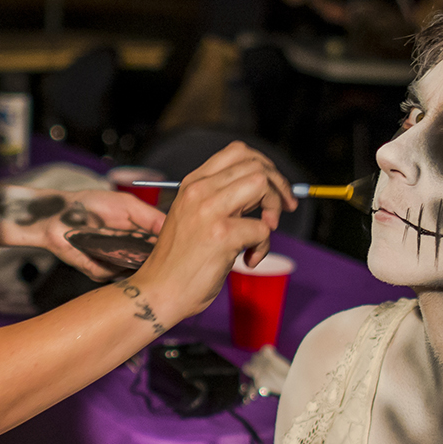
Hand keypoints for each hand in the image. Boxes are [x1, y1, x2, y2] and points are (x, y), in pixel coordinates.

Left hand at [0, 187, 165, 281]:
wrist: (57, 214)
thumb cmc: (89, 205)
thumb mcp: (127, 205)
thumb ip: (152, 217)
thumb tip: (175, 228)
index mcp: (139, 238)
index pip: (163, 249)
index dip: (176, 250)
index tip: (189, 249)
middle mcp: (129, 255)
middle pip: (153, 267)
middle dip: (163, 265)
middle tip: (175, 262)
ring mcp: (115, 266)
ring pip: (135, 275)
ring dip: (140, 267)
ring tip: (143, 256)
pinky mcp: (98, 272)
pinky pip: (112, 274)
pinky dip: (113, 264)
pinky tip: (109, 251)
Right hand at [127, 142, 294, 321]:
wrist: (159, 291)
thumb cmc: (179, 261)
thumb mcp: (193, 217)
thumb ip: (223, 199)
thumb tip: (266, 190)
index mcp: (193, 184)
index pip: (237, 152)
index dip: (264, 166)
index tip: (274, 186)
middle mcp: (199, 191)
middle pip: (255, 166)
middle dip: (279, 186)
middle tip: (283, 208)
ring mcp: (209, 211)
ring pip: (262, 185)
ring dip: (273, 208)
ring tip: (265, 231)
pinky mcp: (221, 235)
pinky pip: (263, 229)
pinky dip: (263, 247)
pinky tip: (249, 260)